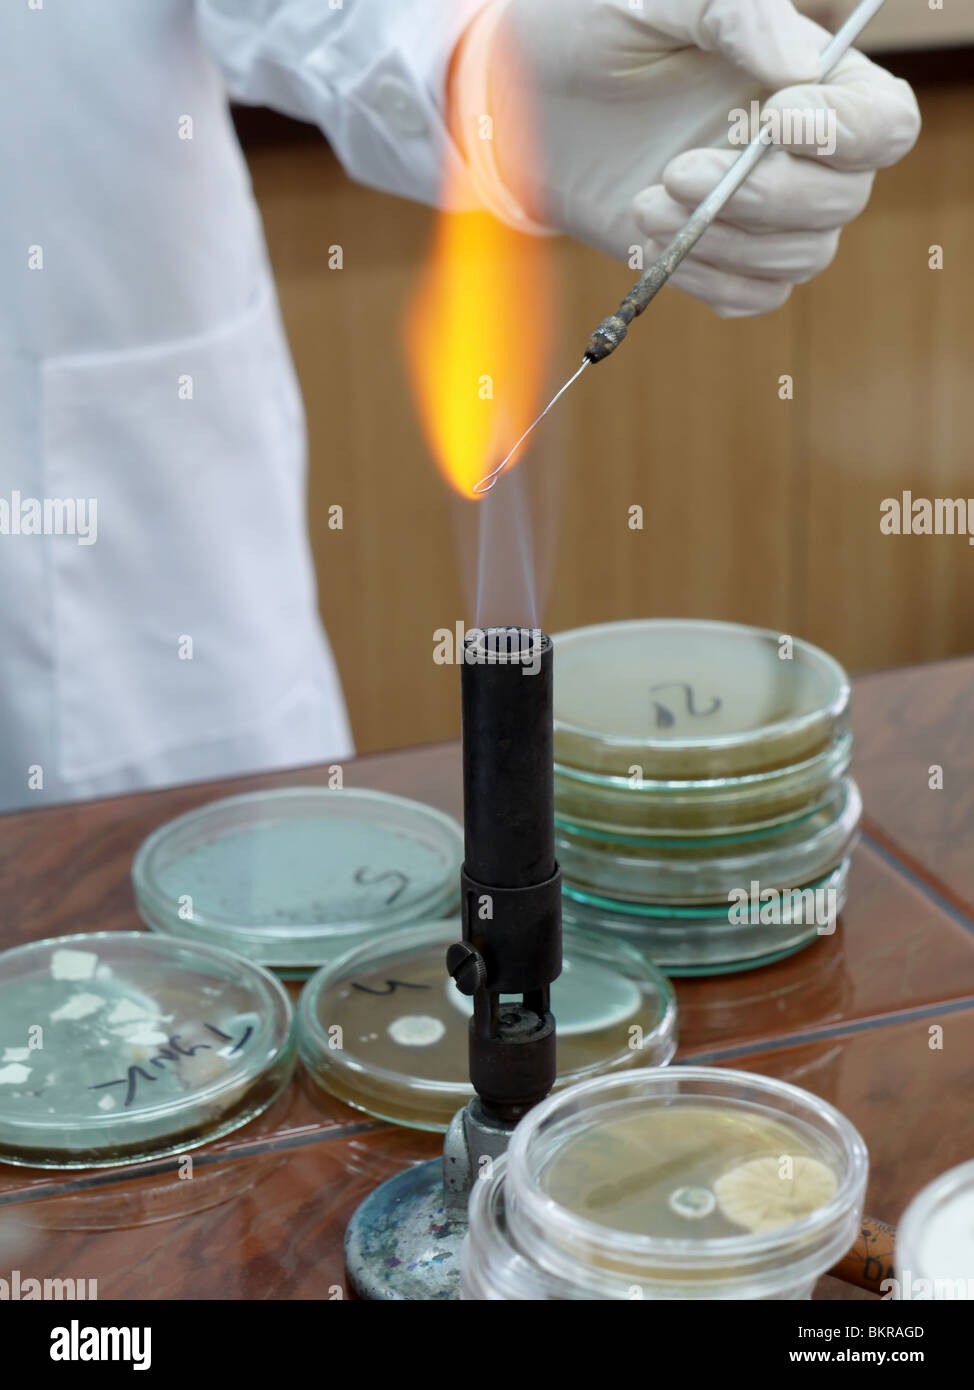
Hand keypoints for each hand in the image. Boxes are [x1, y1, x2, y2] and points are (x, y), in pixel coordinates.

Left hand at [450, 0, 919, 314]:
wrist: (524, 106)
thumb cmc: (591, 32)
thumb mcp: (654, 0)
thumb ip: (733, 13)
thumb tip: (798, 67)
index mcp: (807, 80)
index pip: (882, 124)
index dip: (843, 132)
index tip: (770, 119)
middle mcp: (803, 153)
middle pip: (843, 200)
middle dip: (764, 196)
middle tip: (680, 170)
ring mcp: (767, 214)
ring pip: (802, 256)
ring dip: (725, 239)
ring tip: (650, 201)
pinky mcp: (725, 261)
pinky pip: (754, 296)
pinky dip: (708, 278)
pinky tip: (653, 240)